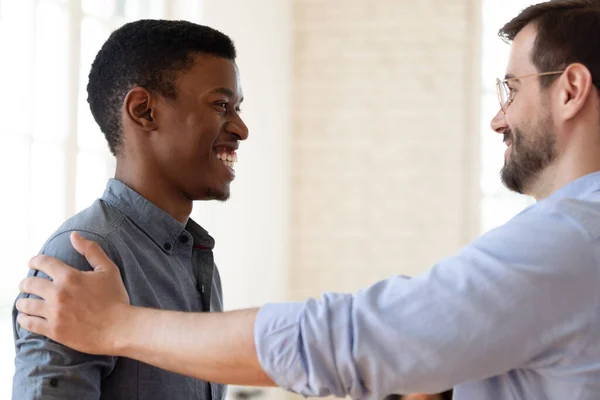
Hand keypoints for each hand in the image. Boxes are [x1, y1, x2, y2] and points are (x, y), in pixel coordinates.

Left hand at [16, 232, 130, 355]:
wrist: (120, 328)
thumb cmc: (116, 298)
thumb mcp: (108, 270)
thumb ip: (91, 250)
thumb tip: (74, 235)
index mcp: (70, 276)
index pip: (43, 262)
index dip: (35, 261)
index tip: (32, 263)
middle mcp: (58, 293)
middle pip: (29, 284)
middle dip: (25, 283)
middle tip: (26, 285)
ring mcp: (54, 313)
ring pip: (26, 305)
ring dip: (22, 302)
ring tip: (24, 302)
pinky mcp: (54, 330)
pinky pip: (29, 323)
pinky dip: (24, 319)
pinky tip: (25, 317)